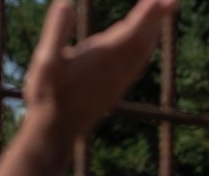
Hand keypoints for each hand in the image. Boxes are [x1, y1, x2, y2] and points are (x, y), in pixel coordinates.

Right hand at [24, 0, 176, 139]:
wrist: (58, 130)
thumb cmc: (47, 94)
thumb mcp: (45, 61)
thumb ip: (56, 32)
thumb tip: (64, 3)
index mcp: (103, 58)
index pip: (133, 31)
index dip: (149, 15)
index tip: (163, 0)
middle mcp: (118, 68)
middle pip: (145, 38)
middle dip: (158, 17)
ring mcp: (120, 78)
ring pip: (145, 50)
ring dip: (155, 30)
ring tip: (164, 11)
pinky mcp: (118, 86)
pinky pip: (139, 61)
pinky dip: (147, 45)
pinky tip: (148, 40)